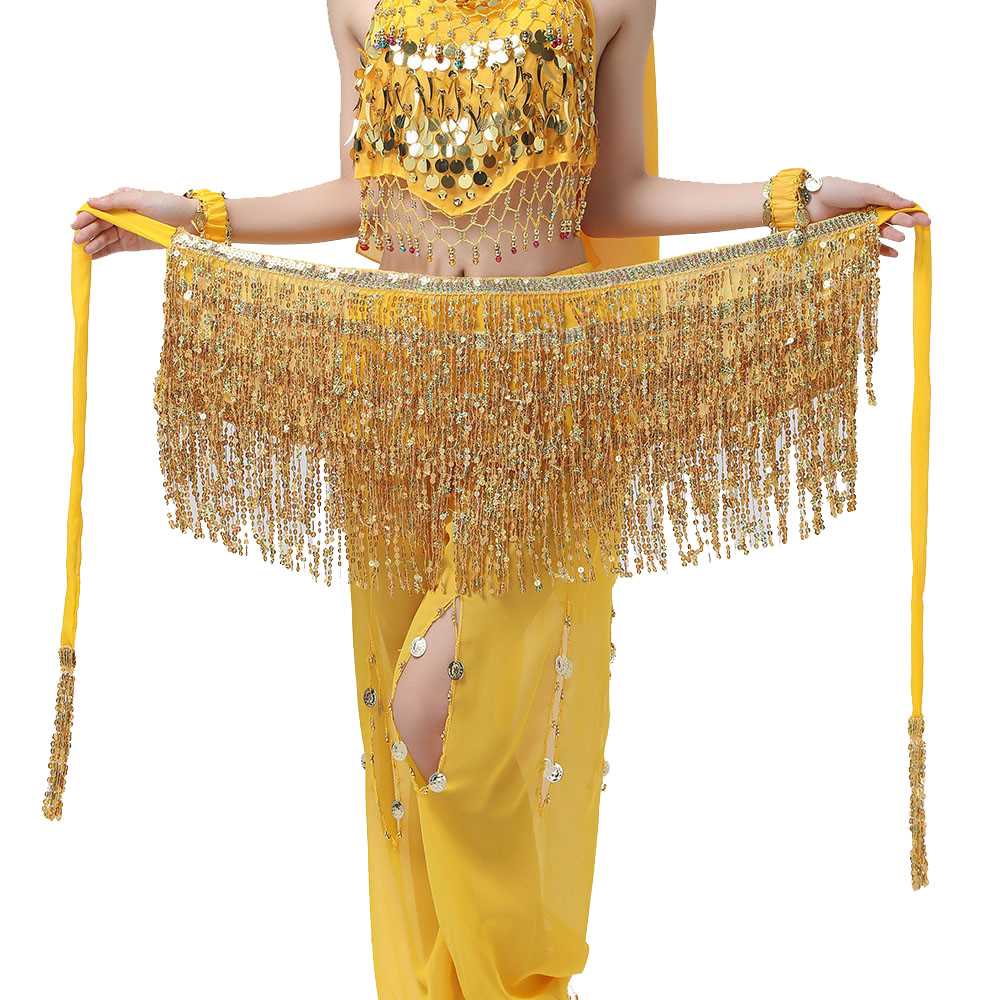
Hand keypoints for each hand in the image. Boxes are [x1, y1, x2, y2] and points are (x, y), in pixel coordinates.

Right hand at [70, 188, 196, 257]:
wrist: (189, 222)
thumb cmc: (167, 205)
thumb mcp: (140, 199)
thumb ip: (115, 201)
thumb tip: (91, 202)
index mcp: (120, 200)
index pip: (97, 209)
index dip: (85, 216)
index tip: (76, 224)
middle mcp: (120, 215)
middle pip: (98, 224)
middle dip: (87, 231)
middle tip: (78, 240)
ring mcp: (125, 230)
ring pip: (104, 237)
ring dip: (93, 243)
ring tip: (86, 250)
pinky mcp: (132, 244)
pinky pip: (113, 248)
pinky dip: (102, 251)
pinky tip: (92, 256)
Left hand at [806, 177, 930, 258]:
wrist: (808, 203)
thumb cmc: (836, 191)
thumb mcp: (865, 191)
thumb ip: (887, 198)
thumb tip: (911, 204)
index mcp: (873, 200)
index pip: (897, 207)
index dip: (912, 213)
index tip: (925, 219)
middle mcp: (868, 214)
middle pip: (891, 221)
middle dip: (905, 223)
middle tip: (917, 227)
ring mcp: (859, 227)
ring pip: (880, 234)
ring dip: (892, 237)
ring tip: (900, 239)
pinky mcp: (849, 239)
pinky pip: (868, 247)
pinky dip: (881, 250)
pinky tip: (893, 253)